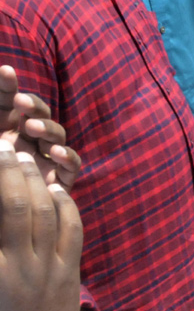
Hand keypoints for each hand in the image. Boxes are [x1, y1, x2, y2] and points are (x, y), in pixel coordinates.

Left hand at [0, 67, 79, 190]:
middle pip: (37, 114)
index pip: (9, 103)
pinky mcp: (58, 183)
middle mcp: (25, 143)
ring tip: (32, 128)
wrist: (6, 238)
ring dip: (46, 128)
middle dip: (32, 105)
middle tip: (20, 102)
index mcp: (4, 133)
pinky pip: (70, 166)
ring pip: (55, 135)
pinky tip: (54, 154)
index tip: (4, 72)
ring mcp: (43, 161)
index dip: (8, 86)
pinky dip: (65, 157)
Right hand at [0, 140, 81, 310]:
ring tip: (28, 157)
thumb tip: (3, 209)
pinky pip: (72, 230)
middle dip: (14, 170)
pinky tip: (56, 187)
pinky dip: (65, 204)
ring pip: (49, 213)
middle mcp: (23, 268)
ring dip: (39, 181)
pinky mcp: (71, 275)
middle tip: (6, 143)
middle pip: (22, 205)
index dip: (0, 177)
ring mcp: (51, 270)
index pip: (3, 211)